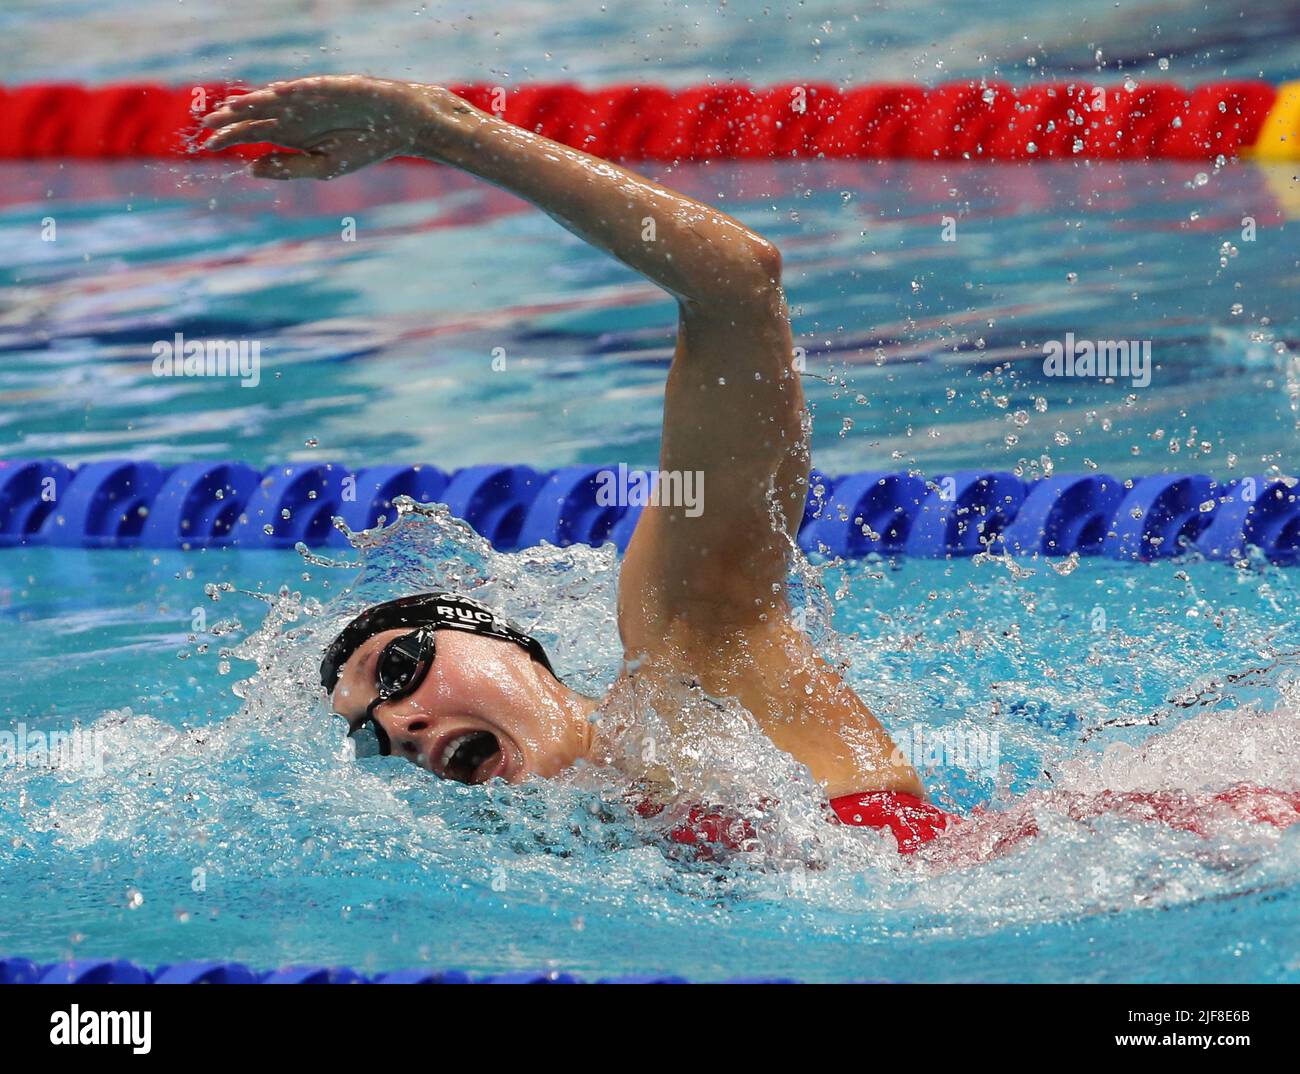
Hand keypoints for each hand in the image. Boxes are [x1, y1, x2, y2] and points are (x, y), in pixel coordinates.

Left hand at [201, 75, 434, 179]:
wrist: (396, 125)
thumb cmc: (363, 148)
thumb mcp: (323, 167)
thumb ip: (288, 168)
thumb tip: (250, 169)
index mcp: (292, 136)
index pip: (253, 135)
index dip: (230, 138)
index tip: (208, 146)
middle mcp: (293, 116)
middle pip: (254, 117)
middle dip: (230, 121)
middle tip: (206, 127)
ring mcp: (306, 100)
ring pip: (269, 102)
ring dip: (248, 105)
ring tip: (226, 111)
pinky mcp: (322, 88)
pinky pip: (298, 91)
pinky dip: (280, 95)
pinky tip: (263, 99)